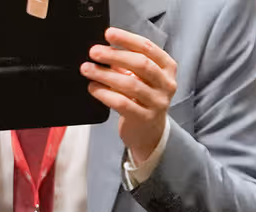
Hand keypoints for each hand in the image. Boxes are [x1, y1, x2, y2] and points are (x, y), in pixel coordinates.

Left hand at [82, 28, 177, 165]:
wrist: (150, 133)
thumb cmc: (142, 99)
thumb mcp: (142, 78)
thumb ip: (128, 63)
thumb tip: (103, 49)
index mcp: (167, 68)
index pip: (148, 48)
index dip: (127, 39)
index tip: (108, 34)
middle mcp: (166, 84)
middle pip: (140, 64)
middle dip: (114, 55)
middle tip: (94, 52)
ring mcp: (158, 102)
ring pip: (130, 84)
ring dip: (105, 75)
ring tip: (88, 69)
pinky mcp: (145, 118)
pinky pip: (122, 103)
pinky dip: (105, 93)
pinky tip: (93, 87)